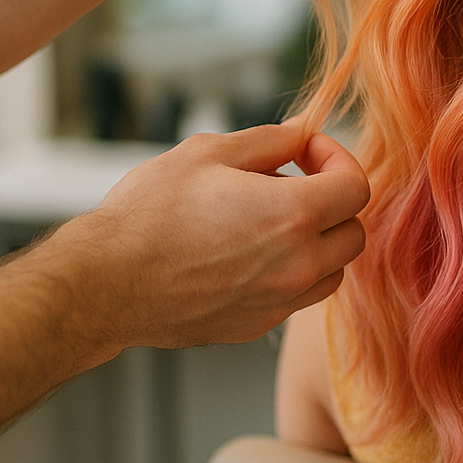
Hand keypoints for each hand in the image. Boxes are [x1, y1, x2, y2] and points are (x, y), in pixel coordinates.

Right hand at [46, 123, 369, 352]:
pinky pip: (298, 297)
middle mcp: (298, 265)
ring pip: (333, 270)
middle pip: (354, 233)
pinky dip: (292, 273)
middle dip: (335, 202)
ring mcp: (279, 302)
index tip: (307, 152)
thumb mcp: (208, 152)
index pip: (356, 187)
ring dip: (319, 241)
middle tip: (296, 182)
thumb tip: (301, 136)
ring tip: (273, 220)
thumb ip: (269, 141)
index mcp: (293, 215)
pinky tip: (251, 253)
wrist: (106, 283)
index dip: (337, 159)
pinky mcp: (257, 326)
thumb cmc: (148, 215)